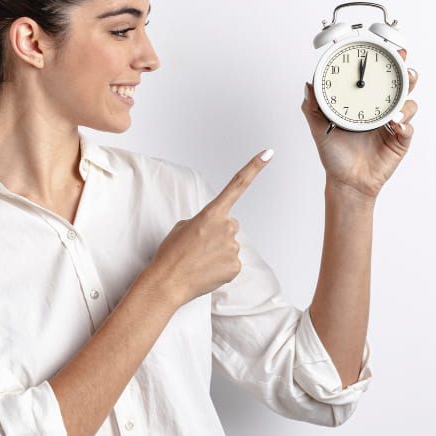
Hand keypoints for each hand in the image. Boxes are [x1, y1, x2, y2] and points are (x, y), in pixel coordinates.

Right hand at [146, 149, 272, 307]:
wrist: (168, 282)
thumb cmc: (171, 254)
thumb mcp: (183, 227)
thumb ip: (204, 221)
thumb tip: (214, 231)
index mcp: (211, 213)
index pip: (237, 185)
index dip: (254, 168)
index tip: (268, 153)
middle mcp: (226, 227)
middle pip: (229, 225)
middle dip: (217, 233)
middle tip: (198, 246)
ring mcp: (232, 247)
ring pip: (229, 245)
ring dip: (217, 251)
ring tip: (199, 260)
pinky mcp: (235, 266)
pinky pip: (231, 262)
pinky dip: (220, 266)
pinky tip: (206, 270)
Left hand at [301, 48, 418, 201]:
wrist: (345, 182)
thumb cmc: (334, 155)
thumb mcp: (319, 128)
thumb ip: (312, 107)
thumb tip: (308, 84)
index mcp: (365, 102)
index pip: (378, 78)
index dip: (386, 63)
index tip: (390, 49)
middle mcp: (382, 110)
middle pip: (402, 86)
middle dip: (407, 73)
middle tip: (405, 66)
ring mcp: (393, 125)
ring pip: (409, 104)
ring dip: (406, 100)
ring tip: (397, 105)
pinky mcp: (400, 141)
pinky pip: (408, 128)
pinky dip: (405, 123)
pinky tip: (396, 123)